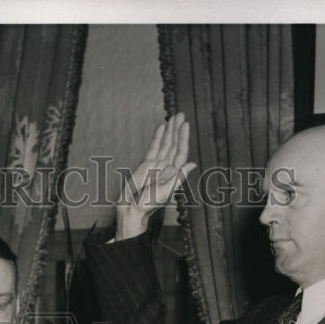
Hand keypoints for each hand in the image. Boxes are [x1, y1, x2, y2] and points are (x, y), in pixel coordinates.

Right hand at [116, 111, 196, 241]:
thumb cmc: (148, 205)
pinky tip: (161, 128)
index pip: (181, 152)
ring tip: (172, 117)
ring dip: (169, 131)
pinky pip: (153, 148)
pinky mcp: (146, 164)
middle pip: (174, 145)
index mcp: (174, 173)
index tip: (185, 124)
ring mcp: (157, 164)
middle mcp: (167, 167)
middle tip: (180, 114)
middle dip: (177, 130)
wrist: (132, 209)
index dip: (183, 138)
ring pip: (165, 144)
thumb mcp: (166, 191)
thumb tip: (193, 164)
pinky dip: (157, 138)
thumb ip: (179, 177)